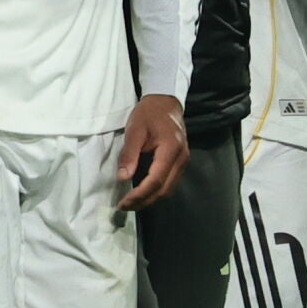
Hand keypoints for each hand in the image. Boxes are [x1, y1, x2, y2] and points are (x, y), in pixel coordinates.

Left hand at [117, 94, 188, 211]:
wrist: (165, 101)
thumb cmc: (148, 113)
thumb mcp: (134, 130)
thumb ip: (129, 154)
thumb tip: (122, 178)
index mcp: (170, 149)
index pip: (155, 180)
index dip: (139, 195)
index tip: (123, 202)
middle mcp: (181, 159)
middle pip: (164, 189)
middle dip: (144, 201)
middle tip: (125, 206)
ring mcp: (184, 161)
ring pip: (169, 189)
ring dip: (151, 198)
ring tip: (132, 202)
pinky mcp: (181, 162)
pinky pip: (170, 182)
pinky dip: (156, 191)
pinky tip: (143, 191)